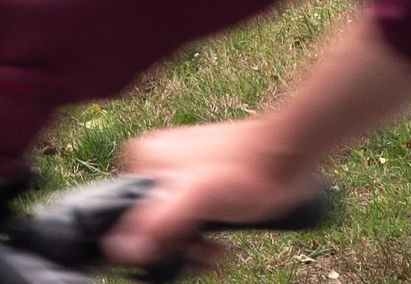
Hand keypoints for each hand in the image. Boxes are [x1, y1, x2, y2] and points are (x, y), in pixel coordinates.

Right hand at [108, 119, 321, 266]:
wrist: (289, 156)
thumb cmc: (250, 172)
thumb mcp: (198, 201)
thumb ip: (159, 224)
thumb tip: (121, 248)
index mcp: (143, 158)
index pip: (129, 215)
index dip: (154, 242)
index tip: (184, 252)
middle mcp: (155, 159)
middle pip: (152, 221)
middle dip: (180, 245)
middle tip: (207, 253)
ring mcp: (178, 167)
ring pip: (173, 221)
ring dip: (194, 243)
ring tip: (218, 250)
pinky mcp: (200, 176)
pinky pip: (189, 214)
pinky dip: (203, 232)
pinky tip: (221, 240)